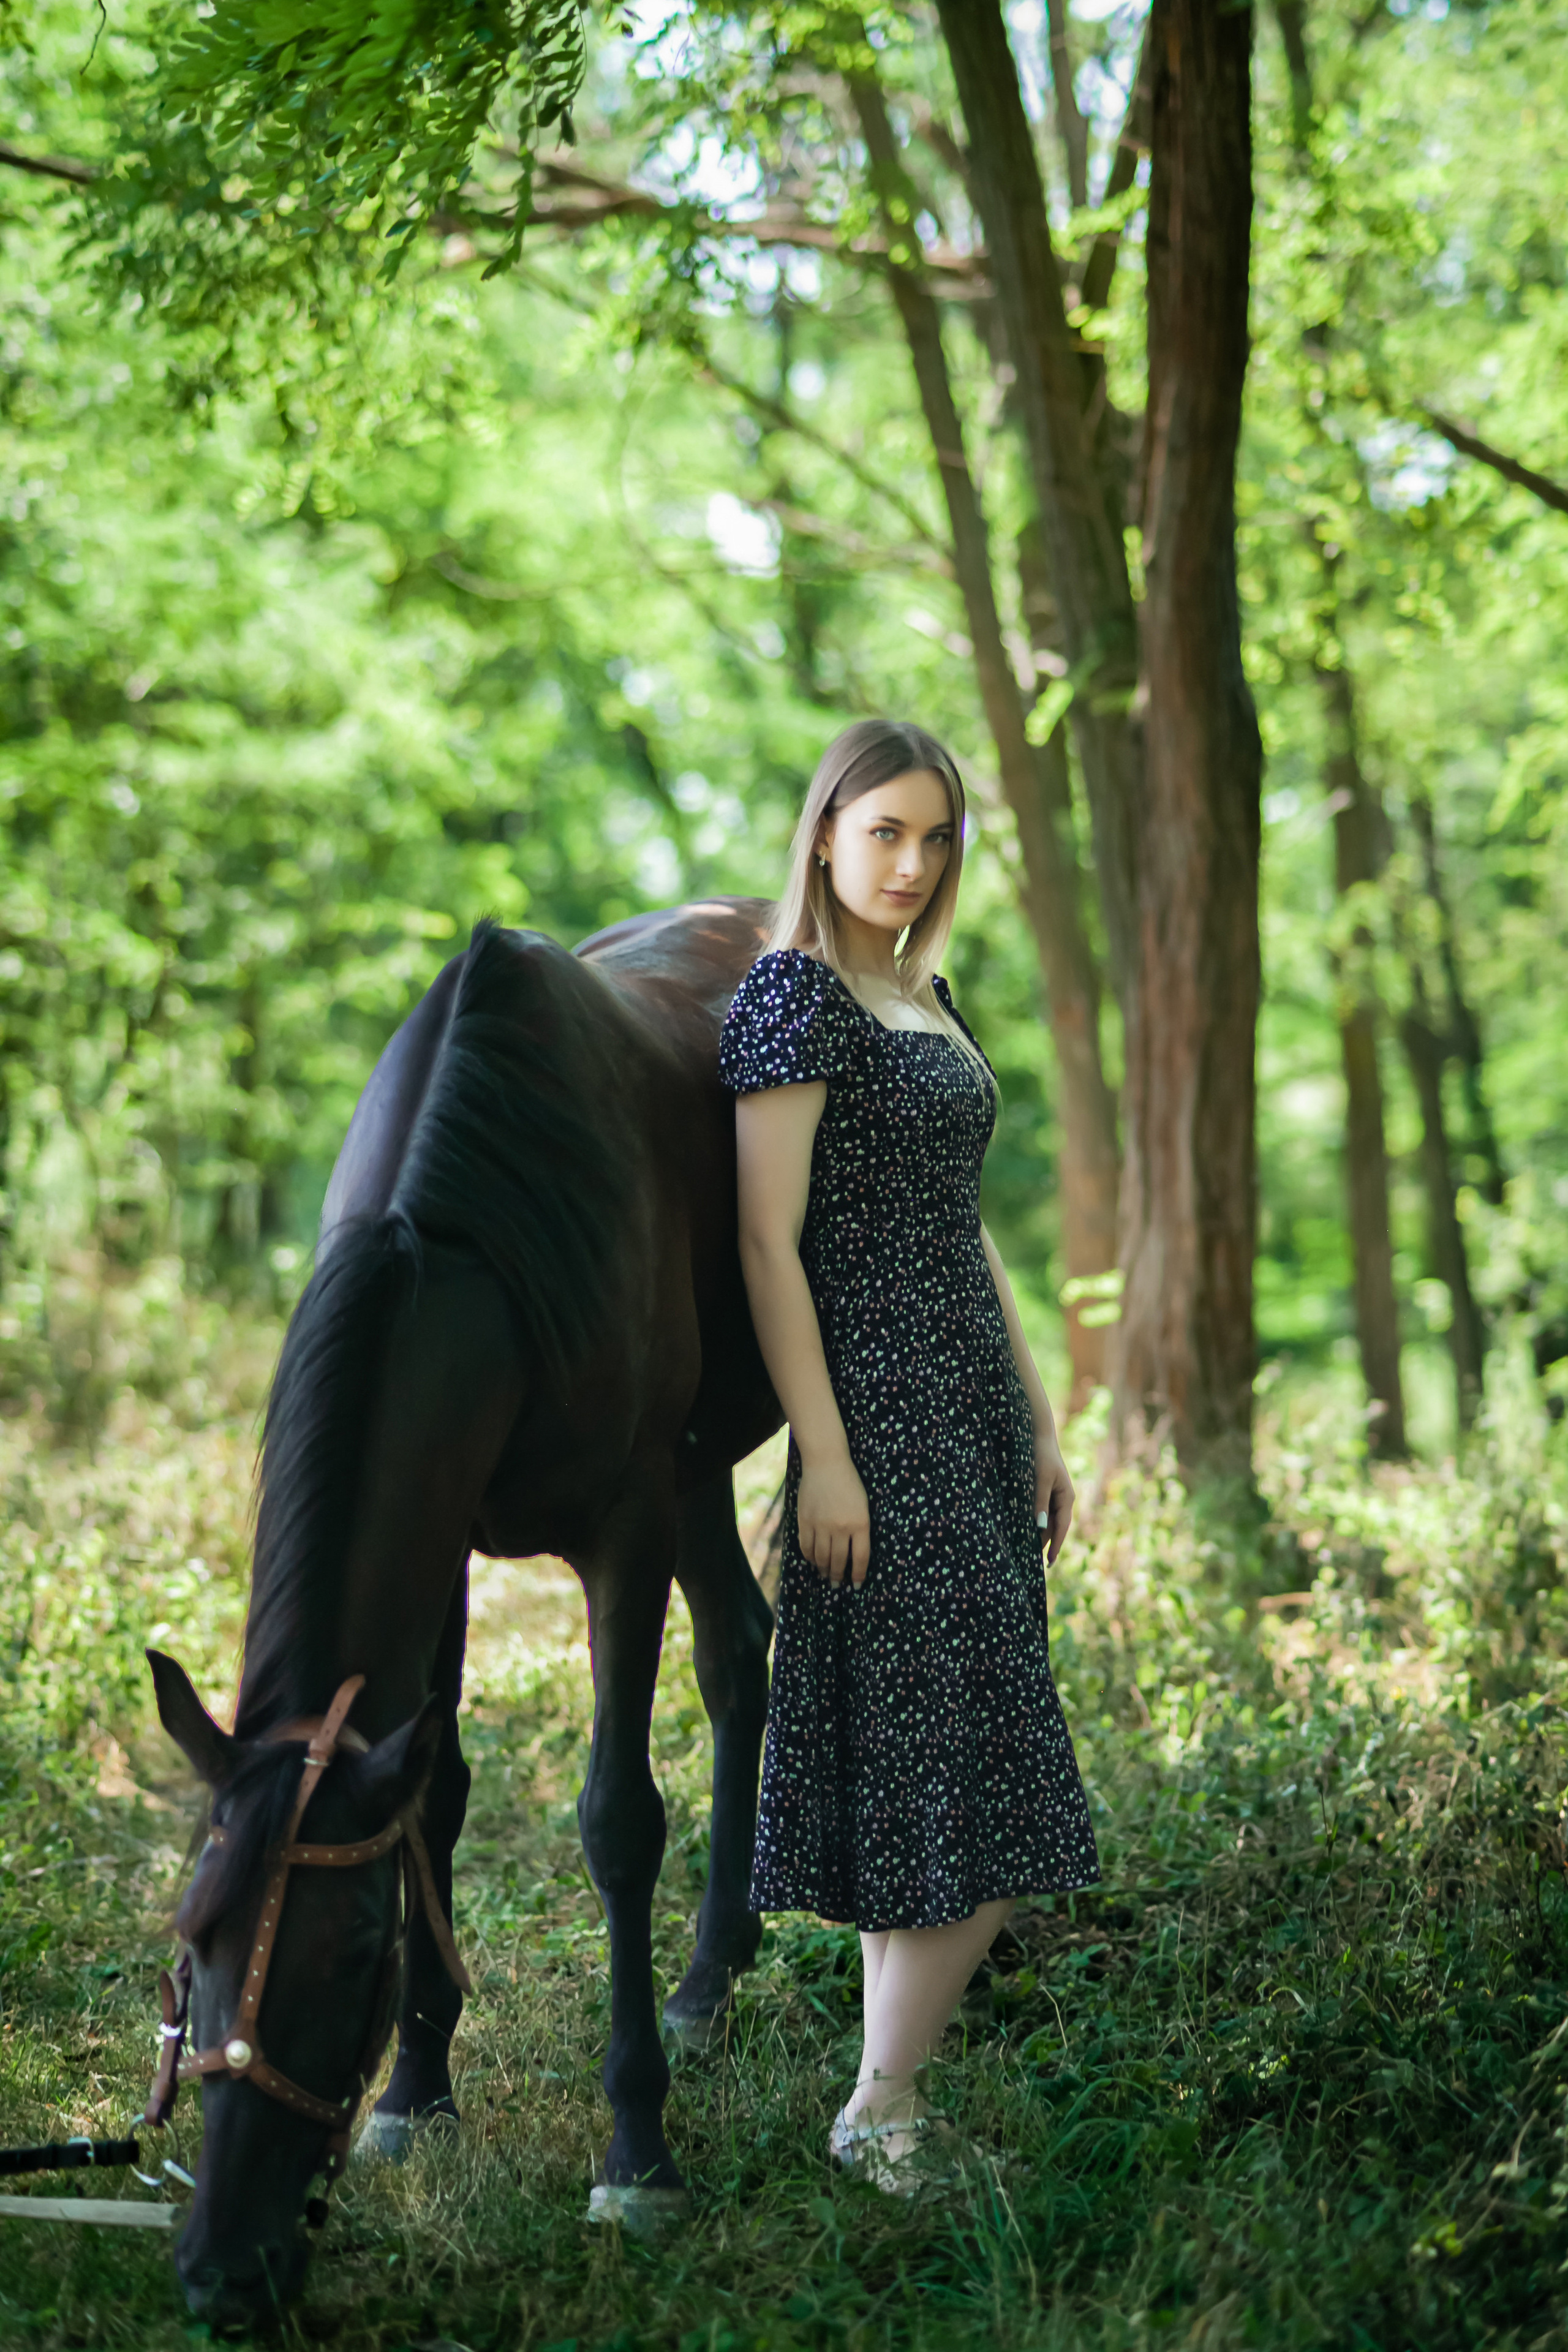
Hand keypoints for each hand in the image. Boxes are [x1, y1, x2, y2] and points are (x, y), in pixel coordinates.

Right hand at [798, 1454, 871, 1587]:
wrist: (826, 1463)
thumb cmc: (849, 1483)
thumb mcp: (863, 1506)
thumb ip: (859, 1529)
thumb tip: (853, 1555)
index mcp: (861, 1523)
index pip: (861, 1558)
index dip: (859, 1575)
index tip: (857, 1585)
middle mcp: (841, 1527)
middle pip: (839, 1561)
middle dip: (839, 1577)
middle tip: (838, 1585)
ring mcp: (821, 1524)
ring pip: (822, 1557)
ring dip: (824, 1570)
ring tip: (826, 1576)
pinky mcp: (805, 1520)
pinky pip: (806, 1546)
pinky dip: (810, 1557)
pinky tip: (814, 1561)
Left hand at [1035, 1437, 1073, 1565]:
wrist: (1038, 1434)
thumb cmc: (1040, 1455)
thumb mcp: (1039, 1479)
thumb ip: (1040, 1503)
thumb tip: (1040, 1527)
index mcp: (1067, 1497)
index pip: (1061, 1528)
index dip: (1055, 1546)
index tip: (1048, 1563)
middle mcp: (1063, 1499)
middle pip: (1055, 1527)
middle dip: (1046, 1544)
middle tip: (1034, 1563)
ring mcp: (1055, 1495)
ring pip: (1048, 1521)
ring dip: (1040, 1535)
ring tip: (1028, 1551)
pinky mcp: (1045, 1491)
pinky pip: (1042, 1512)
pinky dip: (1036, 1523)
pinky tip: (1026, 1530)